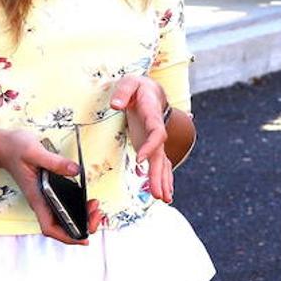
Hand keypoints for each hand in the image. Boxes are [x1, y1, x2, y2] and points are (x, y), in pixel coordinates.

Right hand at [0, 130, 104, 244]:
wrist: (2, 146)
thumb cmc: (14, 149)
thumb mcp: (35, 151)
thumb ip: (55, 162)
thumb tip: (75, 171)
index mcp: (36, 197)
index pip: (49, 227)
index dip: (67, 236)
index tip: (84, 238)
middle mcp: (40, 201)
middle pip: (60, 226)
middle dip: (81, 226)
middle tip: (97, 213)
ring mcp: (43, 197)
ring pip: (62, 217)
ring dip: (81, 217)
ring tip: (95, 206)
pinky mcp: (47, 190)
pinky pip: (63, 206)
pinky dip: (77, 207)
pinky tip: (87, 199)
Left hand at [111, 75, 173, 202]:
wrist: (151, 91)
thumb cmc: (138, 87)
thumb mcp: (129, 82)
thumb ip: (123, 92)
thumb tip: (116, 104)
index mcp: (153, 116)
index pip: (157, 133)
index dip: (151, 146)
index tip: (141, 160)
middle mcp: (157, 131)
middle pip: (161, 155)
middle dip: (160, 175)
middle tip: (158, 193)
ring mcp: (155, 141)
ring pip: (162, 162)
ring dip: (163, 181)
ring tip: (165, 198)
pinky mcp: (151, 146)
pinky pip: (159, 164)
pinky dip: (162, 178)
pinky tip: (164, 192)